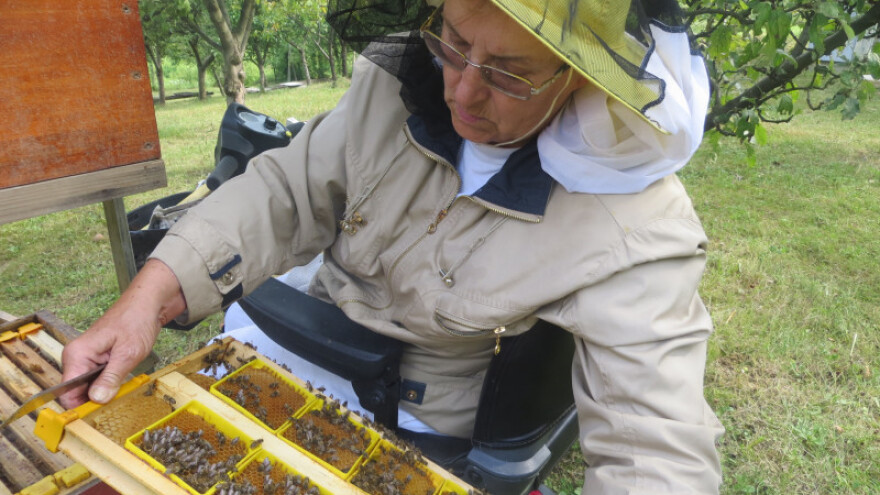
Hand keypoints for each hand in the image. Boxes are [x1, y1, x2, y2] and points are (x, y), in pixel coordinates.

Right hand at [59, 259, 185, 408]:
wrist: (147, 304)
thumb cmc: (136, 321)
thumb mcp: (128, 353)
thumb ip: (111, 377)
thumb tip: (96, 400)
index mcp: (77, 355)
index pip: (67, 392)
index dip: (80, 407)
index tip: (97, 417)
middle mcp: (76, 357)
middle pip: (77, 392)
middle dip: (94, 401)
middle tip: (116, 402)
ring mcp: (85, 358)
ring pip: (88, 388)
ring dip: (103, 393)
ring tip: (121, 391)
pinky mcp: (96, 360)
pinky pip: (96, 380)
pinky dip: (108, 385)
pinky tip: (121, 384)